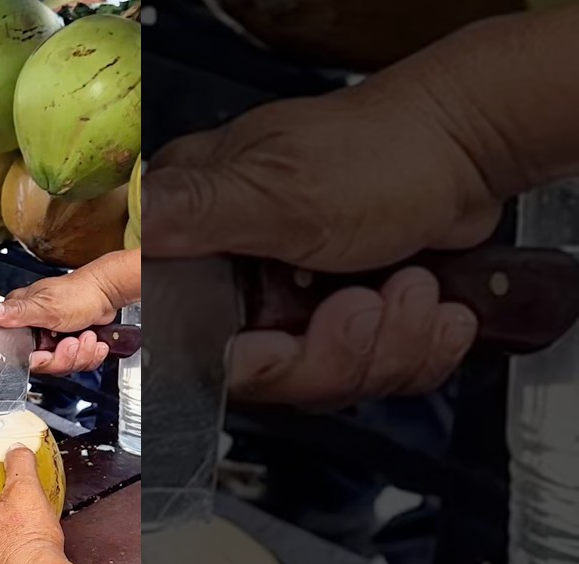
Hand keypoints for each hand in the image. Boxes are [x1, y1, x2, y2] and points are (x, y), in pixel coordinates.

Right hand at [144, 83, 493, 406]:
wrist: (468, 152)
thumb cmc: (378, 152)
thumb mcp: (275, 186)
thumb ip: (190, 214)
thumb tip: (124, 228)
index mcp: (196, 236)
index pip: (174, 330)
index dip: (227, 357)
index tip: (278, 343)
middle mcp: (234, 277)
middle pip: (259, 373)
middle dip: (331, 352)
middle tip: (366, 301)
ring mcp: (289, 307)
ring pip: (321, 382)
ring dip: (388, 343)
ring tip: (414, 285)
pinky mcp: (341, 326)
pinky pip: (369, 377)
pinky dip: (416, 348)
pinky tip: (433, 304)